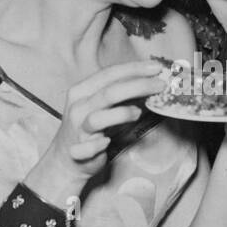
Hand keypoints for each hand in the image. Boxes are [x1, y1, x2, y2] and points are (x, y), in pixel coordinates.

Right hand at [28, 60, 164, 200]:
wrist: (66, 159)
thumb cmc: (89, 129)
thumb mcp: (102, 106)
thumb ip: (122, 95)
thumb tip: (151, 82)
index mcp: (82, 90)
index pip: (109, 74)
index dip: (134, 69)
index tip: (157, 67)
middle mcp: (78, 107)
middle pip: (109, 93)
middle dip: (137, 86)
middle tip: (160, 84)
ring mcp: (78, 129)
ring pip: (98, 118)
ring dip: (121, 114)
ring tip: (139, 112)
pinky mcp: (79, 151)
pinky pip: (89, 146)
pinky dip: (98, 144)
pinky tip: (107, 142)